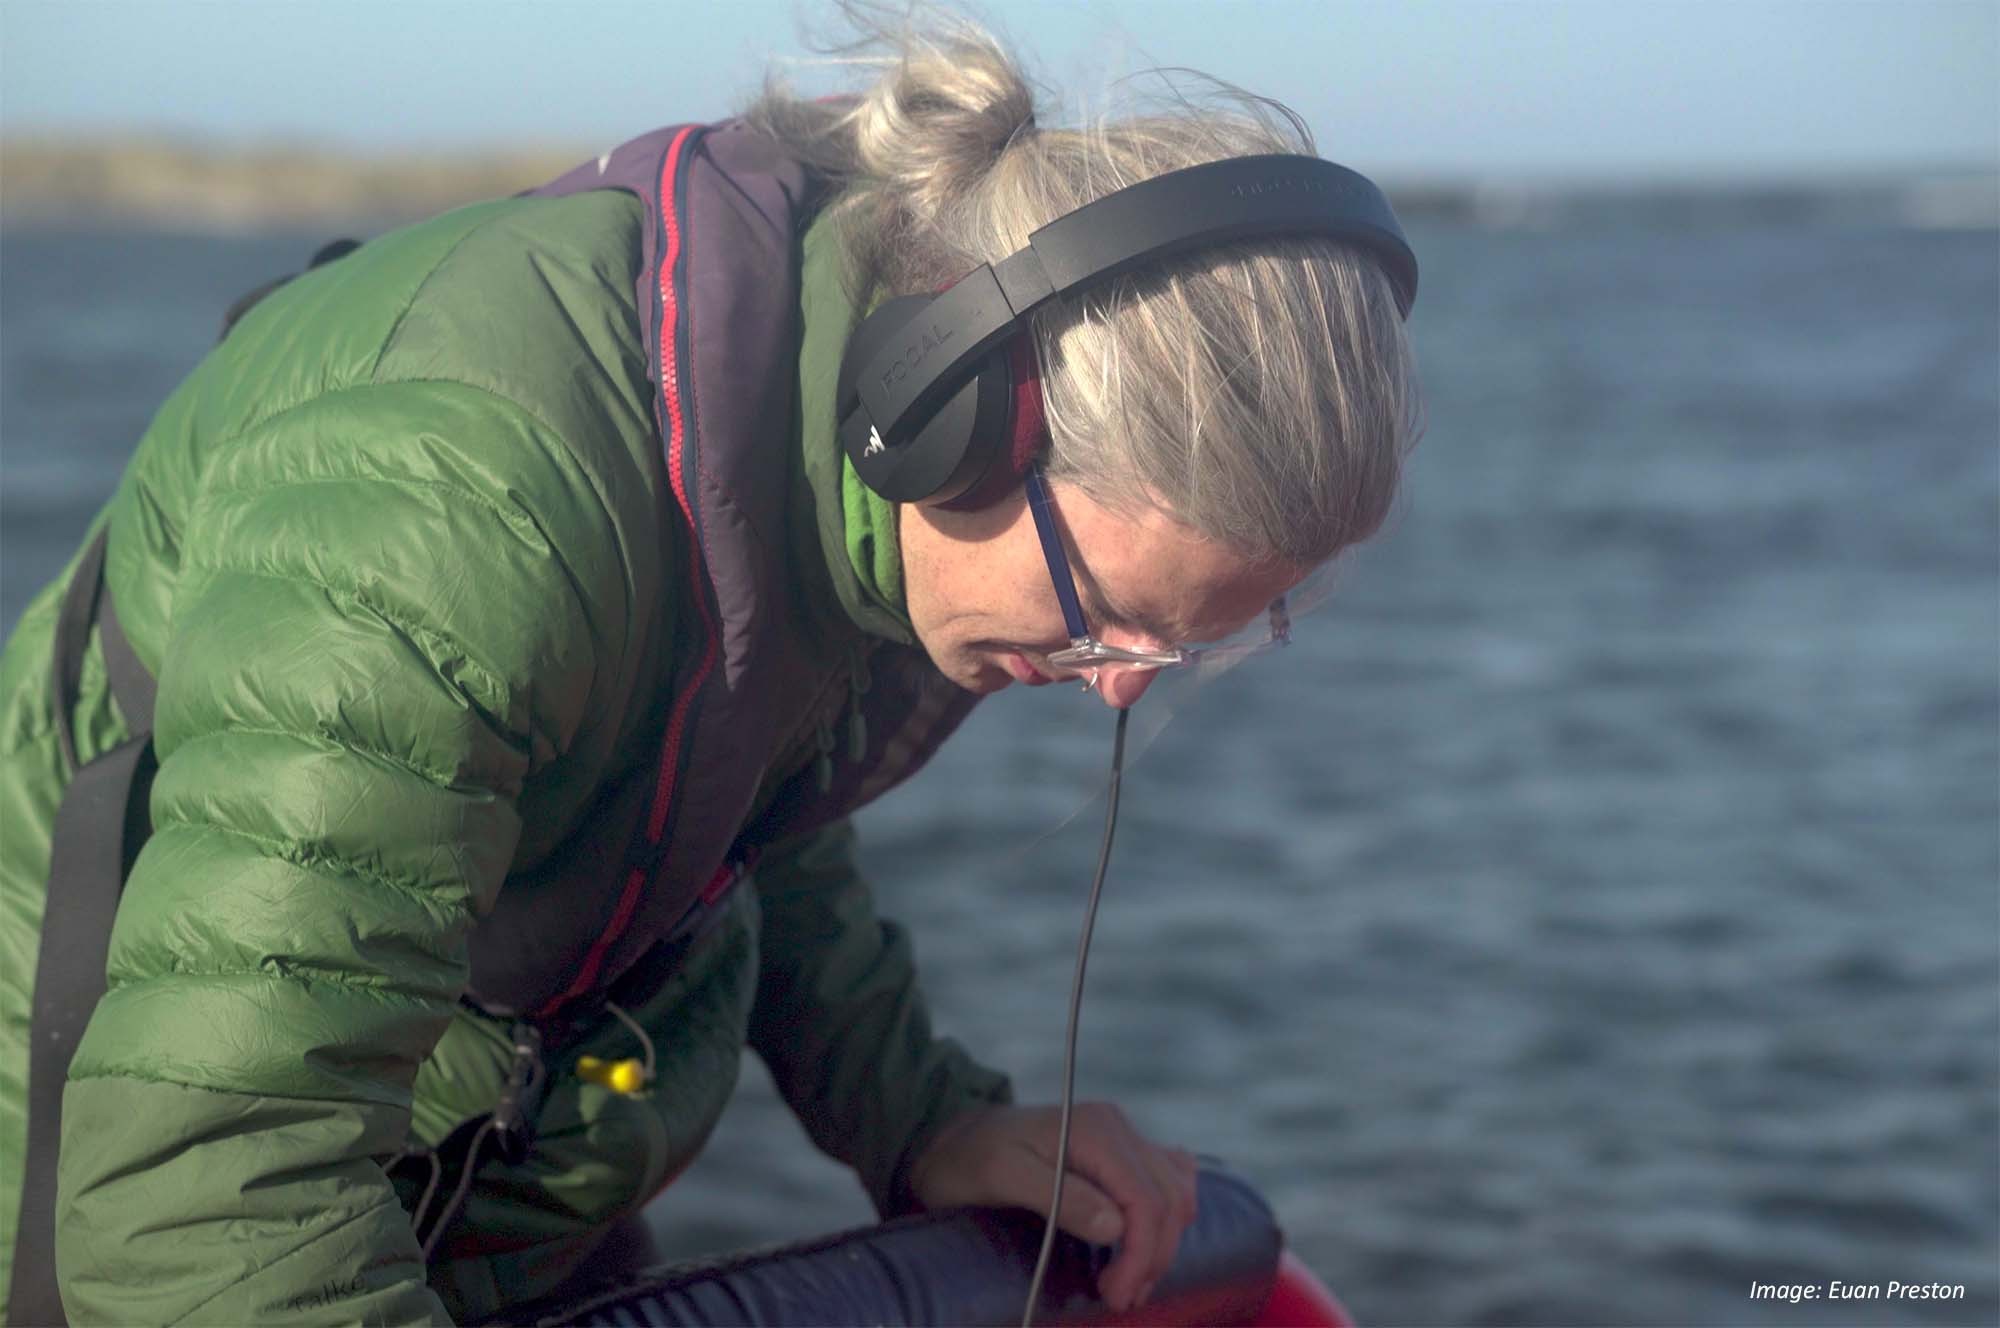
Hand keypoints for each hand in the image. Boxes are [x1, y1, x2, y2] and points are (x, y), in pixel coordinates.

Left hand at [907, 1102, 1199, 1311]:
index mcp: (1095, 1130)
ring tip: (1129, 1281)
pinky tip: (1147, 1239)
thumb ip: (1059, 1196)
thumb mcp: (1001, 1176)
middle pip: (1167, 1200)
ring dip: (1161, 1243)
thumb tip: (1116, 1226)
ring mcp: (1120, 1137)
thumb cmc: (966, 1160)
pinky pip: (1168, 1177)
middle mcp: (1116, 1127)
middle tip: (1119, 1298)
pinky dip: (1167, 1213)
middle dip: (1151, 1257)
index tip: (1116, 1295)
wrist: (949, 1140)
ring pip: (1174, 1192)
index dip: (1140, 1254)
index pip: (1145, 1199)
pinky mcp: (1118, 1152)